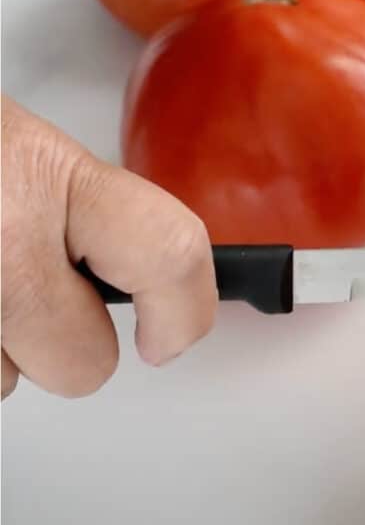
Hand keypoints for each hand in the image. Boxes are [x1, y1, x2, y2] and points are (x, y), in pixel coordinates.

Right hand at [1, 97, 216, 398]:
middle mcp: (3, 231)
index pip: (171, 253)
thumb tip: (142, 269)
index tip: (172, 336)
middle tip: (36, 297)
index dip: (187, 312)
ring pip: (10, 381)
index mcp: (46, 172)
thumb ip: (82, 201)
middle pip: (84, 363)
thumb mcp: (14, 143)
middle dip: (65, 343)